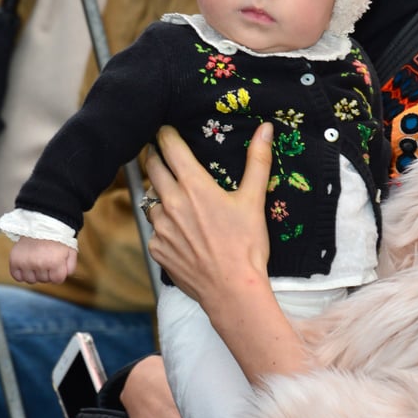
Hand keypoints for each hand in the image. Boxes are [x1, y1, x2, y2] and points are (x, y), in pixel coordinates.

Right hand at [9, 236, 76, 283]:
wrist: (42, 224)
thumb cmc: (58, 238)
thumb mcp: (71, 251)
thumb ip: (71, 267)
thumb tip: (63, 277)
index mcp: (54, 262)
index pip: (57, 280)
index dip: (58, 274)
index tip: (57, 265)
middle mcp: (39, 264)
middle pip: (44, 280)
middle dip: (47, 273)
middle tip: (46, 259)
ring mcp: (25, 262)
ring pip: (31, 280)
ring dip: (35, 274)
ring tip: (37, 262)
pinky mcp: (14, 260)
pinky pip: (17, 277)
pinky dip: (21, 274)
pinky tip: (27, 266)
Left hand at [146, 124, 307, 381]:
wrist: (232, 290)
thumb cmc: (246, 244)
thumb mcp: (254, 200)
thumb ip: (258, 161)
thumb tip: (266, 128)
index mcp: (194, 186)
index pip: (170, 148)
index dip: (165, 134)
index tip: (164, 129)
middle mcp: (171, 202)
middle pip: (152, 168)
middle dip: (153, 156)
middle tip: (158, 151)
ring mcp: (160, 227)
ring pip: (151, 200)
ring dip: (158, 194)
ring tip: (173, 197)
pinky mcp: (157, 249)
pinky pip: (155, 230)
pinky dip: (164, 226)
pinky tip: (180, 232)